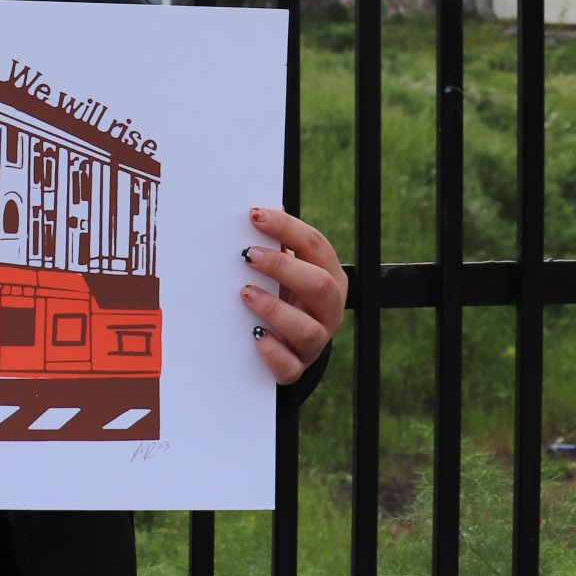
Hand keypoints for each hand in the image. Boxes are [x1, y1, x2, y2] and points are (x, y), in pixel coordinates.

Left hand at [239, 206, 346, 384]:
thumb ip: (278, 245)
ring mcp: (316, 341)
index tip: (254, 215)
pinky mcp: (298, 367)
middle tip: (248, 255)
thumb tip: (258, 207)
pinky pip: (290, 365)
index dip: (287, 227)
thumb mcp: (288, 271)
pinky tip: (254, 336)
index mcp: (329, 276)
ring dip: (275, 309)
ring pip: (308, 329)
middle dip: (283, 267)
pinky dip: (272, 352)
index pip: (316, 246)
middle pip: (320, 285)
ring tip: (246, 293)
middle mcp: (330, 309)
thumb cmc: (287, 297)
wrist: (290, 347)